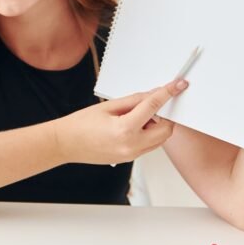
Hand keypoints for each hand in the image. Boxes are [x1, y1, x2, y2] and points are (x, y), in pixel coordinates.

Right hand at [54, 79, 187, 165]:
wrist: (65, 144)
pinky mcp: (130, 159)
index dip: (168, 93)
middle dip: (165, 115)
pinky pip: (149, 145)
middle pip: (166, 129)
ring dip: (157, 126)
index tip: (178, 85)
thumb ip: (134, 101)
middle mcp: (132, 145)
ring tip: (135, 118)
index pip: (154, 107)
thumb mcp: (108, 106)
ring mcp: (132, 155)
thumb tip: (153, 95)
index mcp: (125, 129)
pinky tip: (131, 126)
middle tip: (151, 106)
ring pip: (160, 139)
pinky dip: (148, 134)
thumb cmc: (81, 124)